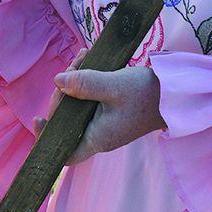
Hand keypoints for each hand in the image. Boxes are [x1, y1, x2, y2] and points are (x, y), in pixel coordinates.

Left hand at [37, 58, 164, 163]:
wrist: (174, 94)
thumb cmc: (146, 93)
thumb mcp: (113, 85)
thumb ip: (84, 84)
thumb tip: (57, 82)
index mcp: (97, 138)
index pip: (64, 153)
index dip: (47, 139)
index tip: (37, 118)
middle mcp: (98, 136)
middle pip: (66, 121)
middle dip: (63, 93)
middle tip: (72, 69)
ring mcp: (103, 125)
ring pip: (76, 107)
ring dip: (73, 83)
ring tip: (81, 58)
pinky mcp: (108, 114)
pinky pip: (87, 100)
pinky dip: (84, 83)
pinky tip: (86, 61)